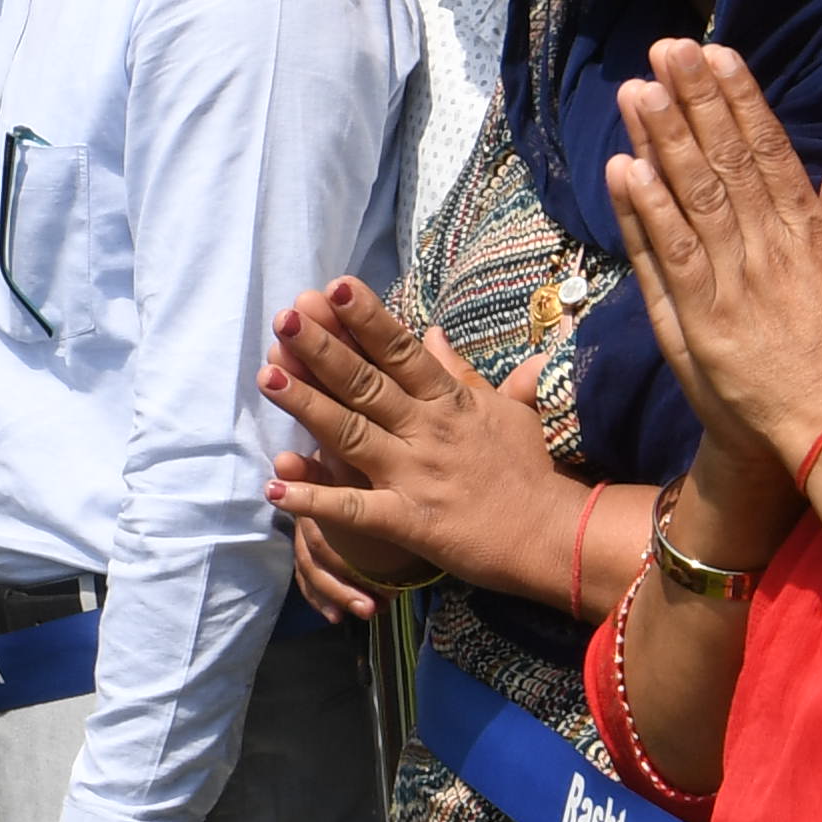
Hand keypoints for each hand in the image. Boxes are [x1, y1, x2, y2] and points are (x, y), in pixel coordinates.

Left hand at [260, 281, 556, 598]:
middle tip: (285, 316)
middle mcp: (427, 430)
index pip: (401, 351)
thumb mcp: (502, 411)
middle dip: (322, 348)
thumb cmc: (532, 471)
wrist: (555, 535)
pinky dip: (313, 499)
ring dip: (306, 404)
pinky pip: (353, 508)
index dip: (367, 318)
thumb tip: (433, 332)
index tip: (336, 286)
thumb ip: (461, 373)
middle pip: (366, 382)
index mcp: (449, 402)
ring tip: (266, 375)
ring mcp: (415, 475)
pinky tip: (275, 486)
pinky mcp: (409, 521)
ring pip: (350, 432)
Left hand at [603, 43, 821, 477]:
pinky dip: (643, 211)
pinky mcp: (700, 320)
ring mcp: (732, 283)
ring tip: (637, 89)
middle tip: (666, 49)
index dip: (741, 100)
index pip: (771, 151)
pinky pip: (668, 255)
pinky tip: (624, 167)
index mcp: (816, 235)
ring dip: (661, 140)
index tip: (718, 55)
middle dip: (694, 100)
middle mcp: (770, 248)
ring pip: (690, 196)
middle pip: (725, 159)